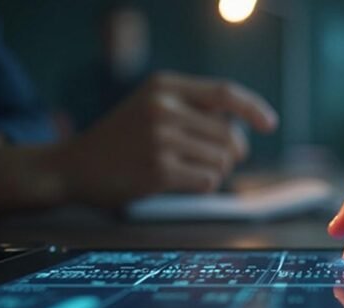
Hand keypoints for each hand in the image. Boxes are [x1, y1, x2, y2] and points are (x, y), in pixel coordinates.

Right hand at [56, 72, 277, 205]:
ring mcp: (161, 140)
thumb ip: (193, 109)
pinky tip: (178, 182)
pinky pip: (208, 181)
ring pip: (223, 160)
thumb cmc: (121, 139)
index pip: (225, 93)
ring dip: (214, 171)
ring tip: (186, 169)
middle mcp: (163, 108)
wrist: (73, 166)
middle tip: (211, 160)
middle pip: (230, 134)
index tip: (270, 124)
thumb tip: (244, 129)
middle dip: (232, 153)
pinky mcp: (159, 171)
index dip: (253, 109)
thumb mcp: (151, 106)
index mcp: (164, 86)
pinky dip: (202, 185)